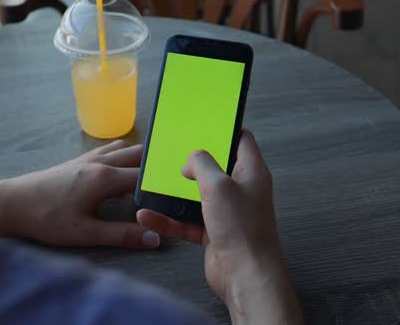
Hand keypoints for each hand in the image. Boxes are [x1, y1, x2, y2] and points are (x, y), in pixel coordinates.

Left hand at [0, 139, 161, 249]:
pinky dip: (121, 153)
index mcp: (105, 178)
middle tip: (176, 173)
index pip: (144, 175)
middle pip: (137, 156)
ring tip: (155, 167)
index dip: (163, 181)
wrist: (12, 202)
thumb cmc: (46, 218)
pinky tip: (122, 159)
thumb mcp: (86, 232)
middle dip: (156, 164)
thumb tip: (154, 238)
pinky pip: (106, 150)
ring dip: (139, 156)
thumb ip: (121, 235)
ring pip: (122, 150)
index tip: (181, 187)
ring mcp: (87, 159)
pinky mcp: (76, 161)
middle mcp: (99, 163)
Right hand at [135, 130, 302, 324]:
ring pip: (197, 194)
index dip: (225, 128)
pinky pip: (186, 221)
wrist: (244, 276)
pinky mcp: (213, 232)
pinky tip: (149, 216)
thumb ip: (201, 163)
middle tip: (174, 151)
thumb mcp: (218, 185)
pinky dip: (168, 219)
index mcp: (251, 172)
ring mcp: (227, 212)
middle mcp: (241, 190)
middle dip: (193, 160)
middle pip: (215, 166)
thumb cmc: (242, 230)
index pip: (241, 140)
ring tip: (155, 183)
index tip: (205, 122)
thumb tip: (191, 160)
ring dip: (175, 192)